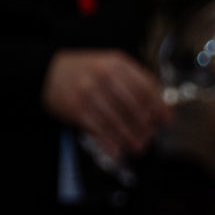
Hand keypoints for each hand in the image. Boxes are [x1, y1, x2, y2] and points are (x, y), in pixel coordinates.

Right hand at [43, 48, 169, 163]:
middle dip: (145, 126)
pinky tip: (118, 151)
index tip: (166, 121)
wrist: (48, 73)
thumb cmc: (85, 72)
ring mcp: (88, 93)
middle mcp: (103, 76)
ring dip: (130, 137)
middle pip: (134, 106)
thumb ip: (133, 82)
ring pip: (117, 121)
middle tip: (150, 137)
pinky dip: (110, 143)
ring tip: (138, 147)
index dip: (159, 107)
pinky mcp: (76, 109)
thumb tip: (158, 108)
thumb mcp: (110, 66)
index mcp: (116, 63)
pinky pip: (98, 130)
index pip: (146, 88)